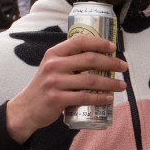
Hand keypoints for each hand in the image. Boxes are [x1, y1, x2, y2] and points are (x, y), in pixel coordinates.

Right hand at [5, 33, 127, 142]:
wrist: (26, 108)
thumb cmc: (45, 87)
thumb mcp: (51, 67)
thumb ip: (69, 60)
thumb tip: (99, 56)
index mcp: (54, 54)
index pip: (79, 41)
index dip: (98, 42)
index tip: (113, 47)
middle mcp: (54, 65)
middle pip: (89, 59)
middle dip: (111, 62)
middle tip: (123, 67)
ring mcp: (55, 82)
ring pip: (90, 79)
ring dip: (110, 82)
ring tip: (122, 85)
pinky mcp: (57, 99)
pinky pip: (84, 97)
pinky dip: (99, 98)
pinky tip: (109, 98)